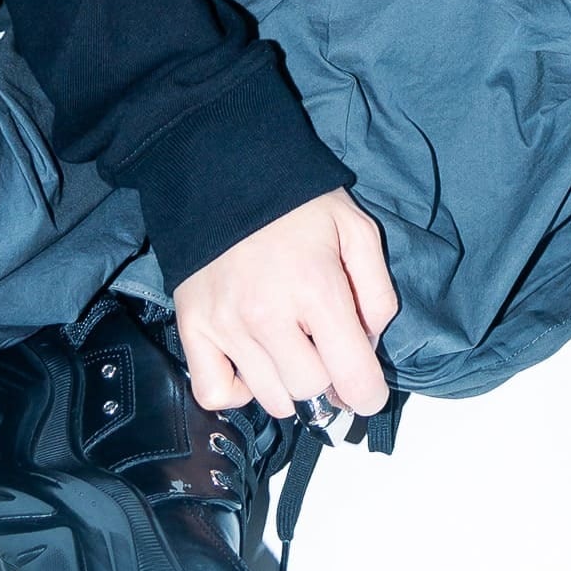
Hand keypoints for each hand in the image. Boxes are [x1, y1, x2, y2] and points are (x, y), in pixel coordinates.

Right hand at [173, 187, 398, 422]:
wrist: (227, 171)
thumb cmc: (297, 203)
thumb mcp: (357, 231)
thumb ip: (377, 293)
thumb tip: (369, 346)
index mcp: (317, 289)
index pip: (352, 377)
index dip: (369, 395)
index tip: (367, 392)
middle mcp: (269, 315)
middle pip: (311, 391)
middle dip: (328, 379)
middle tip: (326, 350)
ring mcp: (227, 324)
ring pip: (270, 398)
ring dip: (289, 385)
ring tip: (291, 348)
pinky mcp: (193, 326)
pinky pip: (214, 392)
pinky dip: (238, 391)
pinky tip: (253, 364)